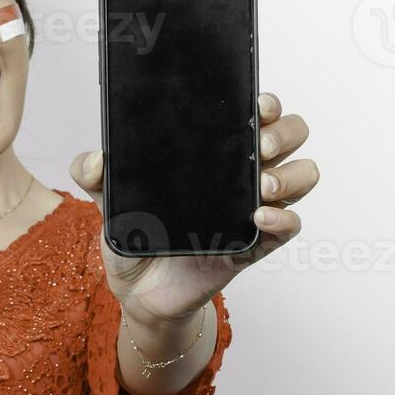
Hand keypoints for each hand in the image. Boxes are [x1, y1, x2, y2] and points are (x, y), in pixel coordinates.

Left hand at [69, 91, 319, 324]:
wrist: (137, 291)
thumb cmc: (135, 236)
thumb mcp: (108, 198)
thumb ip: (92, 174)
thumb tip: (95, 158)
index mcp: (214, 153)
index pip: (256, 114)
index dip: (266, 103)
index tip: (256, 104)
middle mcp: (240, 174)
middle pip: (292, 136)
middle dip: (285, 132)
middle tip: (259, 145)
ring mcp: (252, 208)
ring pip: (302, 176)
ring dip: (290, 175)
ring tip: (259, 185)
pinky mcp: (254, 244)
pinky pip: (289, 226)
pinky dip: (283, 218)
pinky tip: (260, 216)